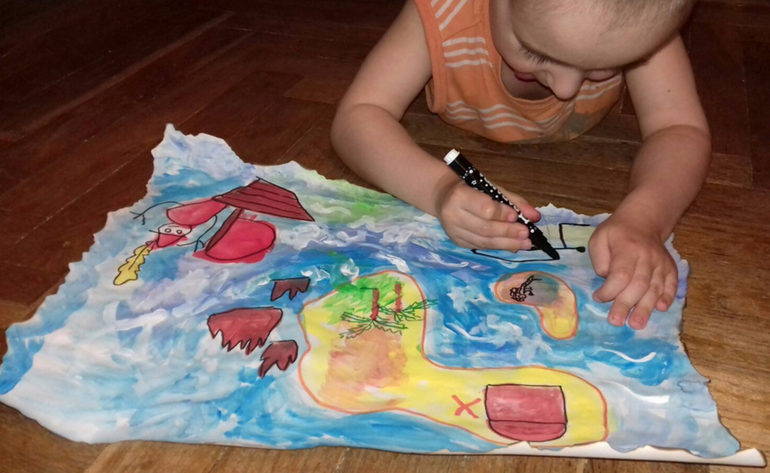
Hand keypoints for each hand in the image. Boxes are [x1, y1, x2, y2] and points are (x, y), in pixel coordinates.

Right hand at [436, 179, 540, 251]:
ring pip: (483, 242)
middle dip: (508, 233)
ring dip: (506, 244)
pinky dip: (497, 247)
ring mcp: (453, 231)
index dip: (502, 215)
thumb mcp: (491, 188)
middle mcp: (452, 215)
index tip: (516, 217)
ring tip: (524, 243)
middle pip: (485, 229)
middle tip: (526, 234)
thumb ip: (513, 201)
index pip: (485, 209)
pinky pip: (480, 246)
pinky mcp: (456, 241)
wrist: (443, 195)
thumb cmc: (472, 187)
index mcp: (460, 196)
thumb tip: (535, 217)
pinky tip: (511, 246)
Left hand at [589, 212, 677, 329]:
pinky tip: (661, 308)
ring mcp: (661, 263)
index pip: (621, 275)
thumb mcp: (599, 238)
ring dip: (646, 308)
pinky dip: (667, 297)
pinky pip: (671, 284)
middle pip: (638, 284)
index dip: (610, 290)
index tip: (598, 298)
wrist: (643, 221)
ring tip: (637, 324)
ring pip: (655, 288)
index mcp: (627, 249)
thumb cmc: (616, 233)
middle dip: (626, 304)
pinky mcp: (671, 268)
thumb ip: (599, 259)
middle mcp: (647, 257)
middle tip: (616, 321)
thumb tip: (606, 278)